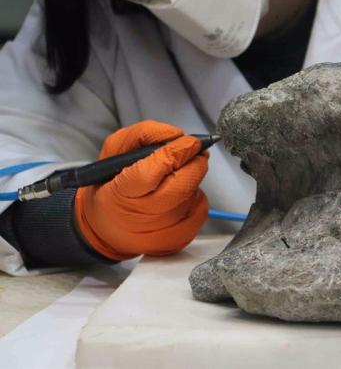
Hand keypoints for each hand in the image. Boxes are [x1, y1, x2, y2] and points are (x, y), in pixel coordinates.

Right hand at [74, 120, 208, 260]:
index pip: (155, 169)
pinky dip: (196, 197)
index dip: (177, 152)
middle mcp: (142, 216)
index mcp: (121, 191)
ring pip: (194, 194)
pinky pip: (200, 210)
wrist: (105, 228)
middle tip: (193, 151)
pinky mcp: (177, 240)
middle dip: (194, 162)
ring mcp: (161, 232)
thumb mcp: (113, 151)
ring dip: (192, 179)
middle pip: (183, 184)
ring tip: (176, 176)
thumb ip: (142, 134)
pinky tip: (180, 195)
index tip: (189, 140)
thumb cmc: (110, 186)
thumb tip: (175, 134)